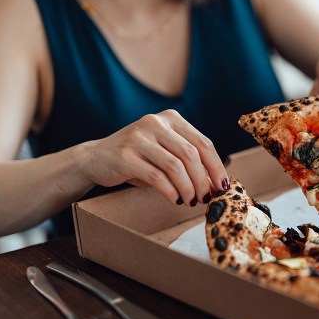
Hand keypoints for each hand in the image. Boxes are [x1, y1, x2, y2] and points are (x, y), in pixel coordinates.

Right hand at [81, 109, 227, 205]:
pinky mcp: (125, 156)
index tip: (222, 186)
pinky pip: (156, 177)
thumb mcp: (165, 152)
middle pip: (191, 155)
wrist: (96, 158)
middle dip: (202, 181)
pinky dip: (170, 191)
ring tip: (190, 200)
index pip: (203, 142)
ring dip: (188, 188)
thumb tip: (216, 184)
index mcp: (171, 118)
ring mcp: (138, 137)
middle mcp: (155, 123)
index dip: (216, 166)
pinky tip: (175, 199)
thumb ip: (189, 162)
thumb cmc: (139, 158)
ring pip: (175, 166)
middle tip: (205, 198)